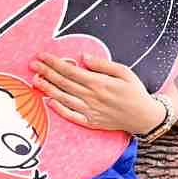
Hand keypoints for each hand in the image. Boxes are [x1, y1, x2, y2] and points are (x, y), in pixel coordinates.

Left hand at [30, 53, 165, 134]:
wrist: (145, 116)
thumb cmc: (135, 91)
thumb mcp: (124, 72)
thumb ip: (102, 64)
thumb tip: (83, 56)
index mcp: (99, 83)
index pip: (71, 70)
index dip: (55, 63)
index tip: (43, 56)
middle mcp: (92, 97)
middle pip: (64, 83)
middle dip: (46, 72)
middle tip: (32, 64)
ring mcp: (90, 111)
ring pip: (64, 98)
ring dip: (48, 89)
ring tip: (36, 80)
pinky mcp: (91, 122)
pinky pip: (71, 116)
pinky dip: (59, 109)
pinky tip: (49, 102)